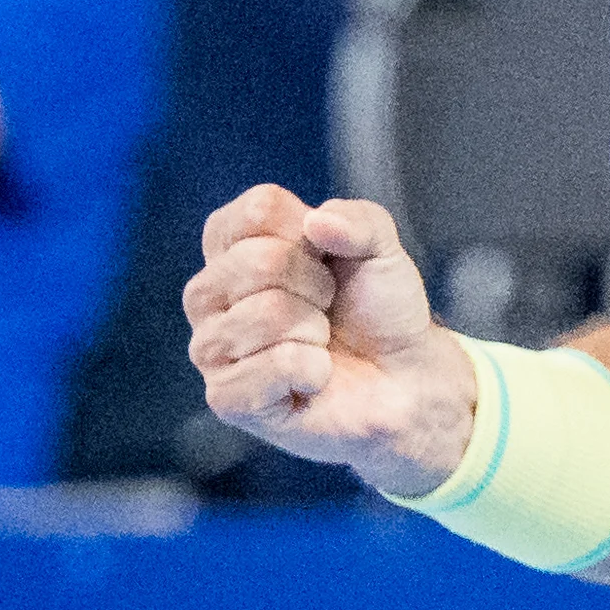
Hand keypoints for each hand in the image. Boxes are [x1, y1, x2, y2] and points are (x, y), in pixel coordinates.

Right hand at [183, 187, 476, 495]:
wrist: (403, 379)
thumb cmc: (376, 310)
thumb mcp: (380, 247)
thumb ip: (359, 219)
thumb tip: (316, 223)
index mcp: (228, 245)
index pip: (259, 210)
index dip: (311, 232)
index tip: (326, 260)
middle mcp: (206, 293)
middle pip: (259, 262)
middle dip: (316, 286)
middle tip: (326, 310)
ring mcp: (209, 348)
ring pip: (268, 314)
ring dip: (316, 330)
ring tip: (319, 344)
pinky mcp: (226, 399)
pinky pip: (278, 364)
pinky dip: (315, 371)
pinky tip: (312, 381)